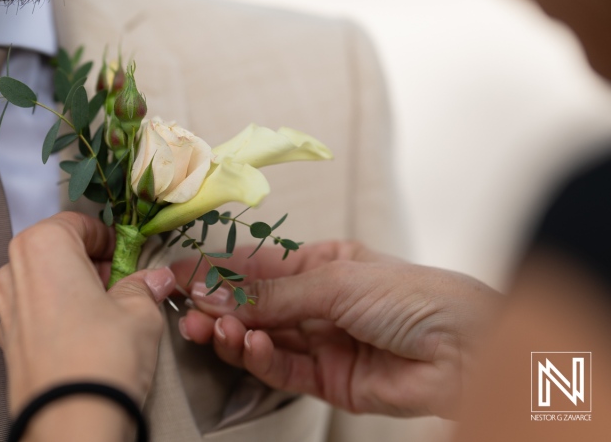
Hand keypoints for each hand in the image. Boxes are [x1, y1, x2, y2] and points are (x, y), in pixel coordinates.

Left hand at [0, 212, 174, 417]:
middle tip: (122, 282)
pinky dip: (57, 313)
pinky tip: (85, 334)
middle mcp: (13, 271)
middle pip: (55, 250)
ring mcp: (4, 309)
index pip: (78, 223)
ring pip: (42, 280)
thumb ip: (144, 286)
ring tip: (105, 310)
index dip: (109, 238)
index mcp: (42, 246)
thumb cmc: (104, 356)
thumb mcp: (140, 312)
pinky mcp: (5, 342)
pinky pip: (33, 311)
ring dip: (72, 286)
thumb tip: (155, 278)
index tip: (130, 255)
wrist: (72, 422)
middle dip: (89, 262)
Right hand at [172, 240, 499, 418]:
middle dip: (219, 306)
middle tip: (187, 309)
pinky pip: (281, 369)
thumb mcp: (337, 281)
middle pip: (254, 305)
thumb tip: (218, 291)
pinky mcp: (327, 379)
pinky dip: (258, 358)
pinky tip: (246, 344)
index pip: (258, 267)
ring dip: (232, 333)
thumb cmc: (413, 295)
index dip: (218, 270)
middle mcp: (318, 302)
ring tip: (209, 328)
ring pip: (262, 338)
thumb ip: (274, 295)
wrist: (466, 349)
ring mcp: (321, 341)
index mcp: (322, 264)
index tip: (179, 275)